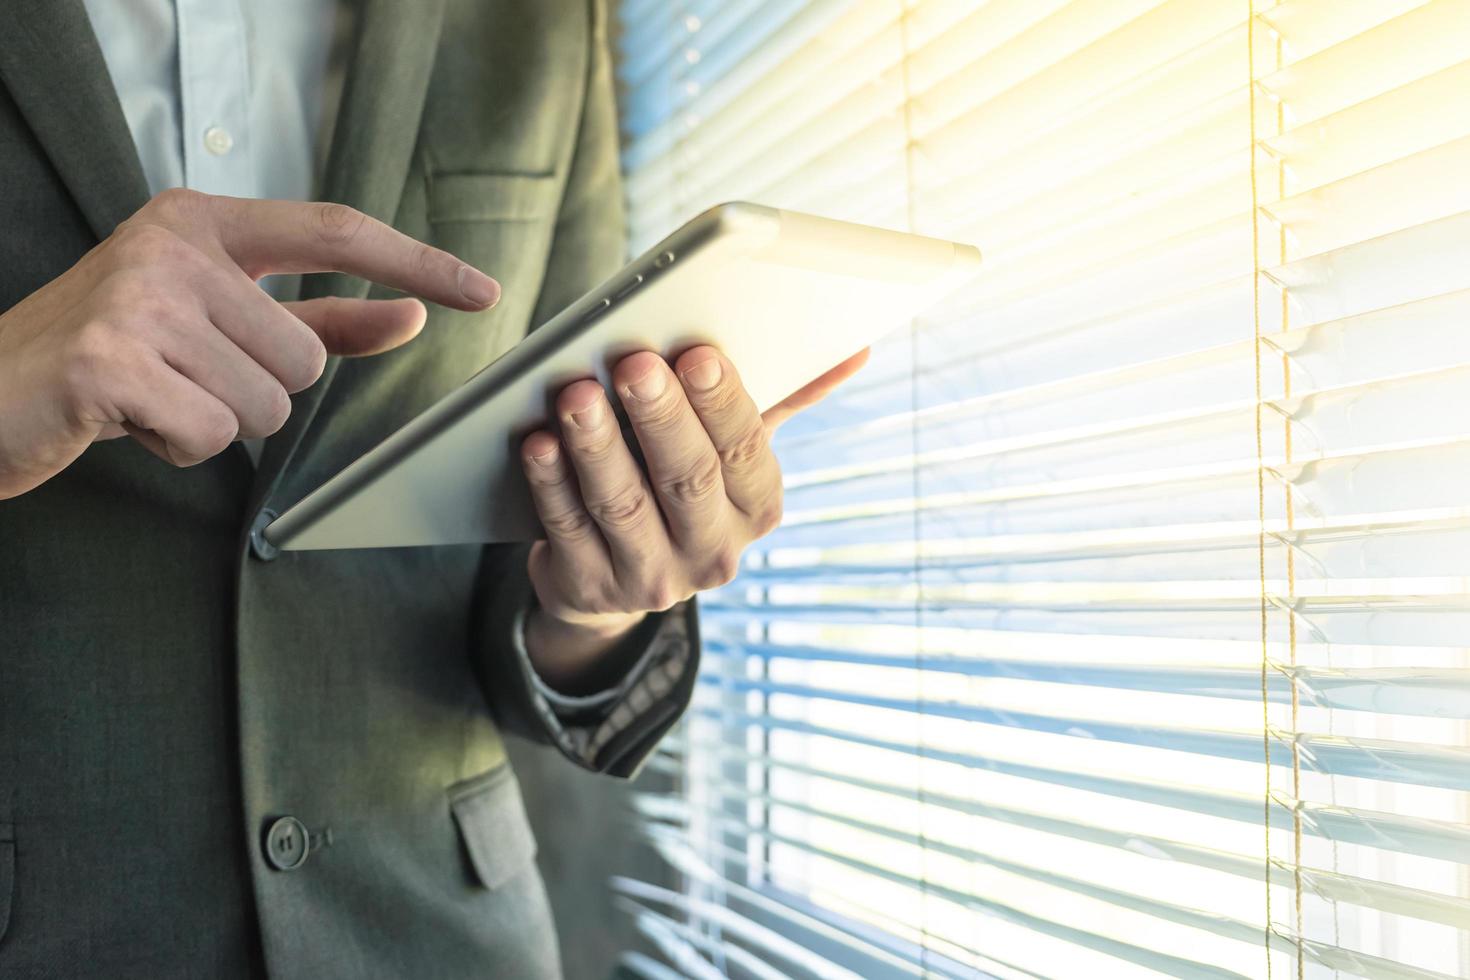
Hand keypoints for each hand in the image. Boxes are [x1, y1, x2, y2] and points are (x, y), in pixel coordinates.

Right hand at [0, 188, 498, 498]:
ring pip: (266, 403)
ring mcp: (136, 297)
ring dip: (216, 422)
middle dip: (257, 391)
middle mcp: (172, 245)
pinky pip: (213, 435)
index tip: (483, 290)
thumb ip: (319, 316)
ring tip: (152, 396)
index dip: (416, 262)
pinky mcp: (108, 360)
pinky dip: (178, 447)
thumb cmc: (112, 355)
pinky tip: (128, 420)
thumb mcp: (216, 322)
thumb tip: (409, 313)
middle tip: (182, 379)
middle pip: (304, 357)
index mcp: (202, 221)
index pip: (336, 229)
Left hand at [520, 344, 868, 690]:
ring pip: (623, 506)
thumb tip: (853, 348)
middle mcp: (714, 552)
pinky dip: (550, 483)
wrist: (613, 578)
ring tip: (574, 394)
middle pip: (687, 479)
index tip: (698, 353)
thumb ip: (781, 399)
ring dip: (597, 446)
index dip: (722, 403)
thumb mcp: (732, 452)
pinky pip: (567, 530)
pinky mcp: (591, 590)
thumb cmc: (680, 485)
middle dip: (660, 418)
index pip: (746, 451)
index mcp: (757, 508)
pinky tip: (537, 442)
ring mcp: (652, 579)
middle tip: (634, 363)